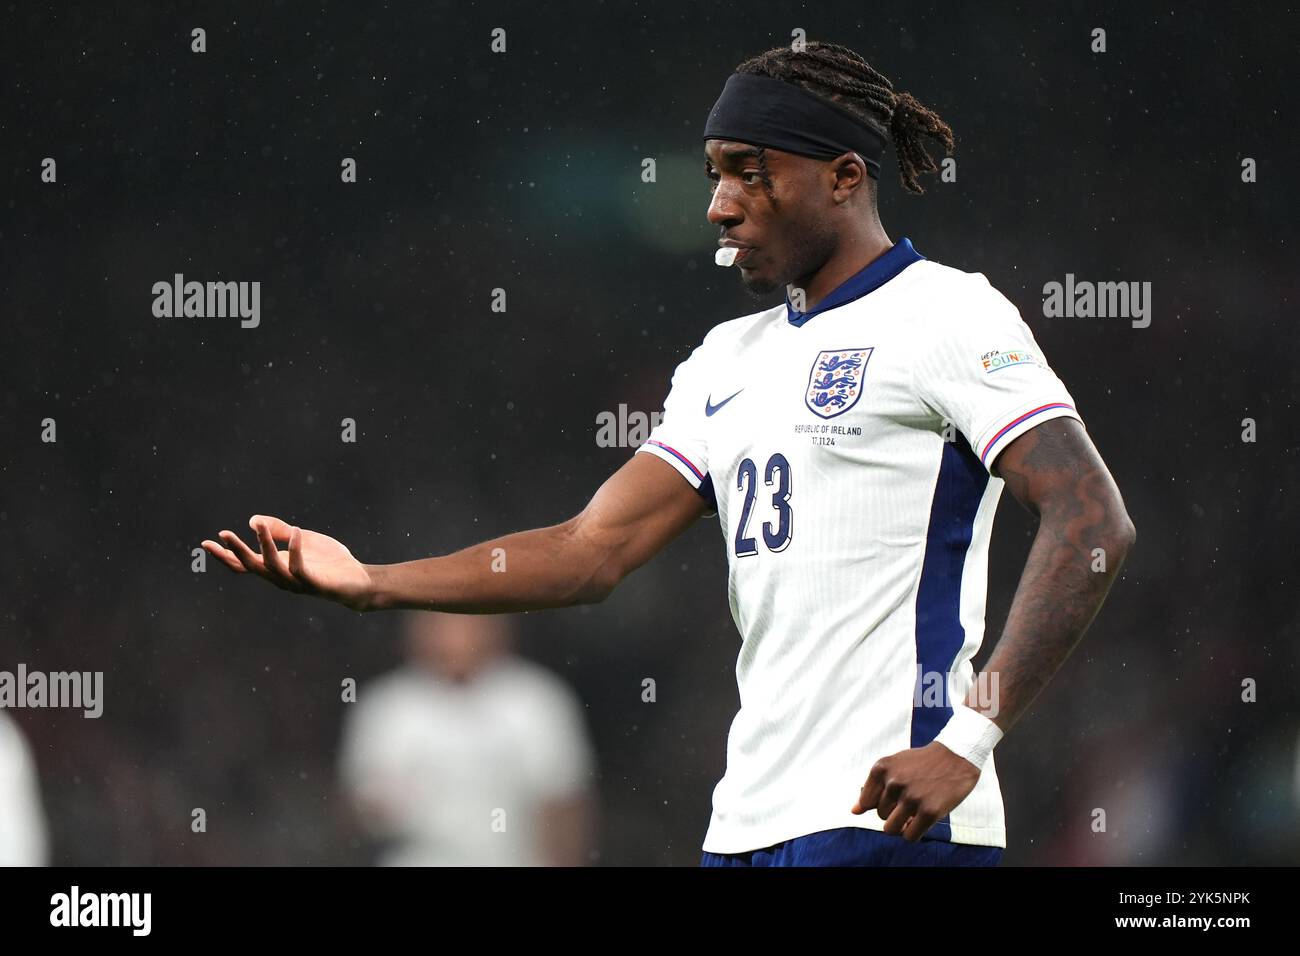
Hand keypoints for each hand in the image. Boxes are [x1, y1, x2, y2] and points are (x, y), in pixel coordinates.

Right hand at [201, 514, 374, 610]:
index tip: (206, 542)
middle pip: (250, 566)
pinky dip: (297, 549)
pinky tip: (298, 532)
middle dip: (236, 551)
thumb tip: (253, 520)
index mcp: (274, 567)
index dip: (224, 554)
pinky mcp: (313, 583)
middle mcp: (280, 577)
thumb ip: (279, 530)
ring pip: (272, 566)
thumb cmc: (328, 562)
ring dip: (264, 545)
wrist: (357, 581)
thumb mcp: (302, 539)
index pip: (243, 563)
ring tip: (258, 526)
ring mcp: (295, 582)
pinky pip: (300, 568)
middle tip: (223, 534)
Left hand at [850, 741, 980, 841]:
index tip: (895, 797)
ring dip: (901, 826)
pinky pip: (909, 836)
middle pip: (880, 815)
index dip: (881, 803)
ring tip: (914, 815)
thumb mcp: (894, 766)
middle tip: (911, 802)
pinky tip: (922, 821)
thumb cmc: (922, 763)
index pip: (866, 802)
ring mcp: (911, 797)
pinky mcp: (929, 812)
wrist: (956, 755)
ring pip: (890, 829)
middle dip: (894, 813)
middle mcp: (893, 782)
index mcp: (881, 768)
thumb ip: (873, 787)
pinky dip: (913, 834)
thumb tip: (854, 811)